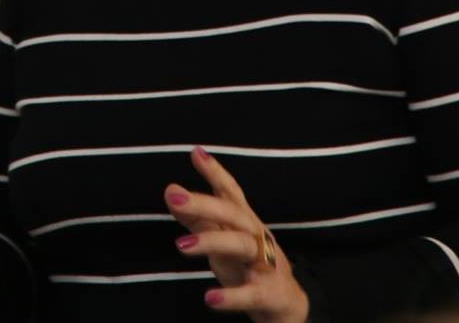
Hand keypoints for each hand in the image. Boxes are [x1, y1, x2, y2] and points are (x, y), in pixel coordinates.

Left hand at [167, 146, 308, 322]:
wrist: (287, 305)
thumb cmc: (249, 266)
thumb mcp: (223, 241)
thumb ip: (198, 218)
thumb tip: (171, 191)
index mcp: (246, 223)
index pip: (232, 194)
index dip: (216, 173)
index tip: (196, 153)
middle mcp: (258, 237)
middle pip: (234, 214)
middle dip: (205, 204)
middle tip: (174, 199)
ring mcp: (266, 265)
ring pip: (243, 245)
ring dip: (212, 242)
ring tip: (181, 246)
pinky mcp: (270, 294)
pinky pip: (252, 293)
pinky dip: (233, 296)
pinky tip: (210, 298)